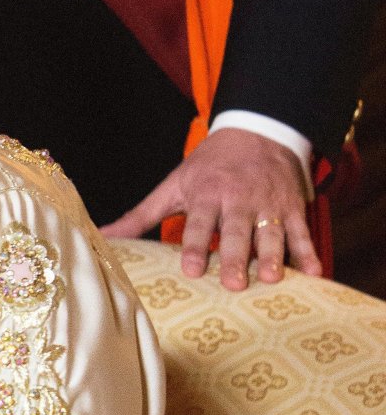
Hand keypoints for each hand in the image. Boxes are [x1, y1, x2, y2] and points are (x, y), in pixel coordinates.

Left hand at [100, 127, 321, 291]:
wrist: (256, 130)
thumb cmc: (207, 167)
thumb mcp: (172, 186)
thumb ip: (139, 215)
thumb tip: (100, 236)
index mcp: (206, 194)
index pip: (199, 224)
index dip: (196, 246)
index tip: (193, 270)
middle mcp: (238, 199)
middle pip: (236, 231)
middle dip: (236, 256)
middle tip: (235, 283)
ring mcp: (267, 203)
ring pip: (271, 231)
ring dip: (274, 255)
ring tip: (274, 279)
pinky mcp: (292, 206)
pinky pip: (302, 231)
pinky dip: (310, 251)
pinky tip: (314, 272)